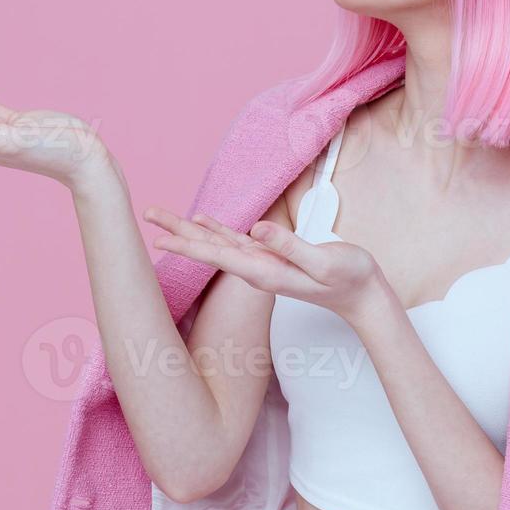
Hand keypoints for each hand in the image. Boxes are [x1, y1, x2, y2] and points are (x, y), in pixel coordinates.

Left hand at [141, 207, 398, 324]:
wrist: (362, 295)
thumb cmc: (349, 278)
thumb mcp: (323, 261)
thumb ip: (290, 247)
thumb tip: (257, 230)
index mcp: (264, 271)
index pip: (217, 255)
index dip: (188, 245)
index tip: (159, 237)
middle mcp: (256, 269)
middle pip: (208, 248)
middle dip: (177, 233)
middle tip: (147, 214)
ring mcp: (261, 263)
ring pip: (217, 244)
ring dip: (189, 231)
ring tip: (162, 218)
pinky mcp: (271, 256)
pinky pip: (235, 241)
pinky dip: (216, 230)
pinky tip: (201, 222)